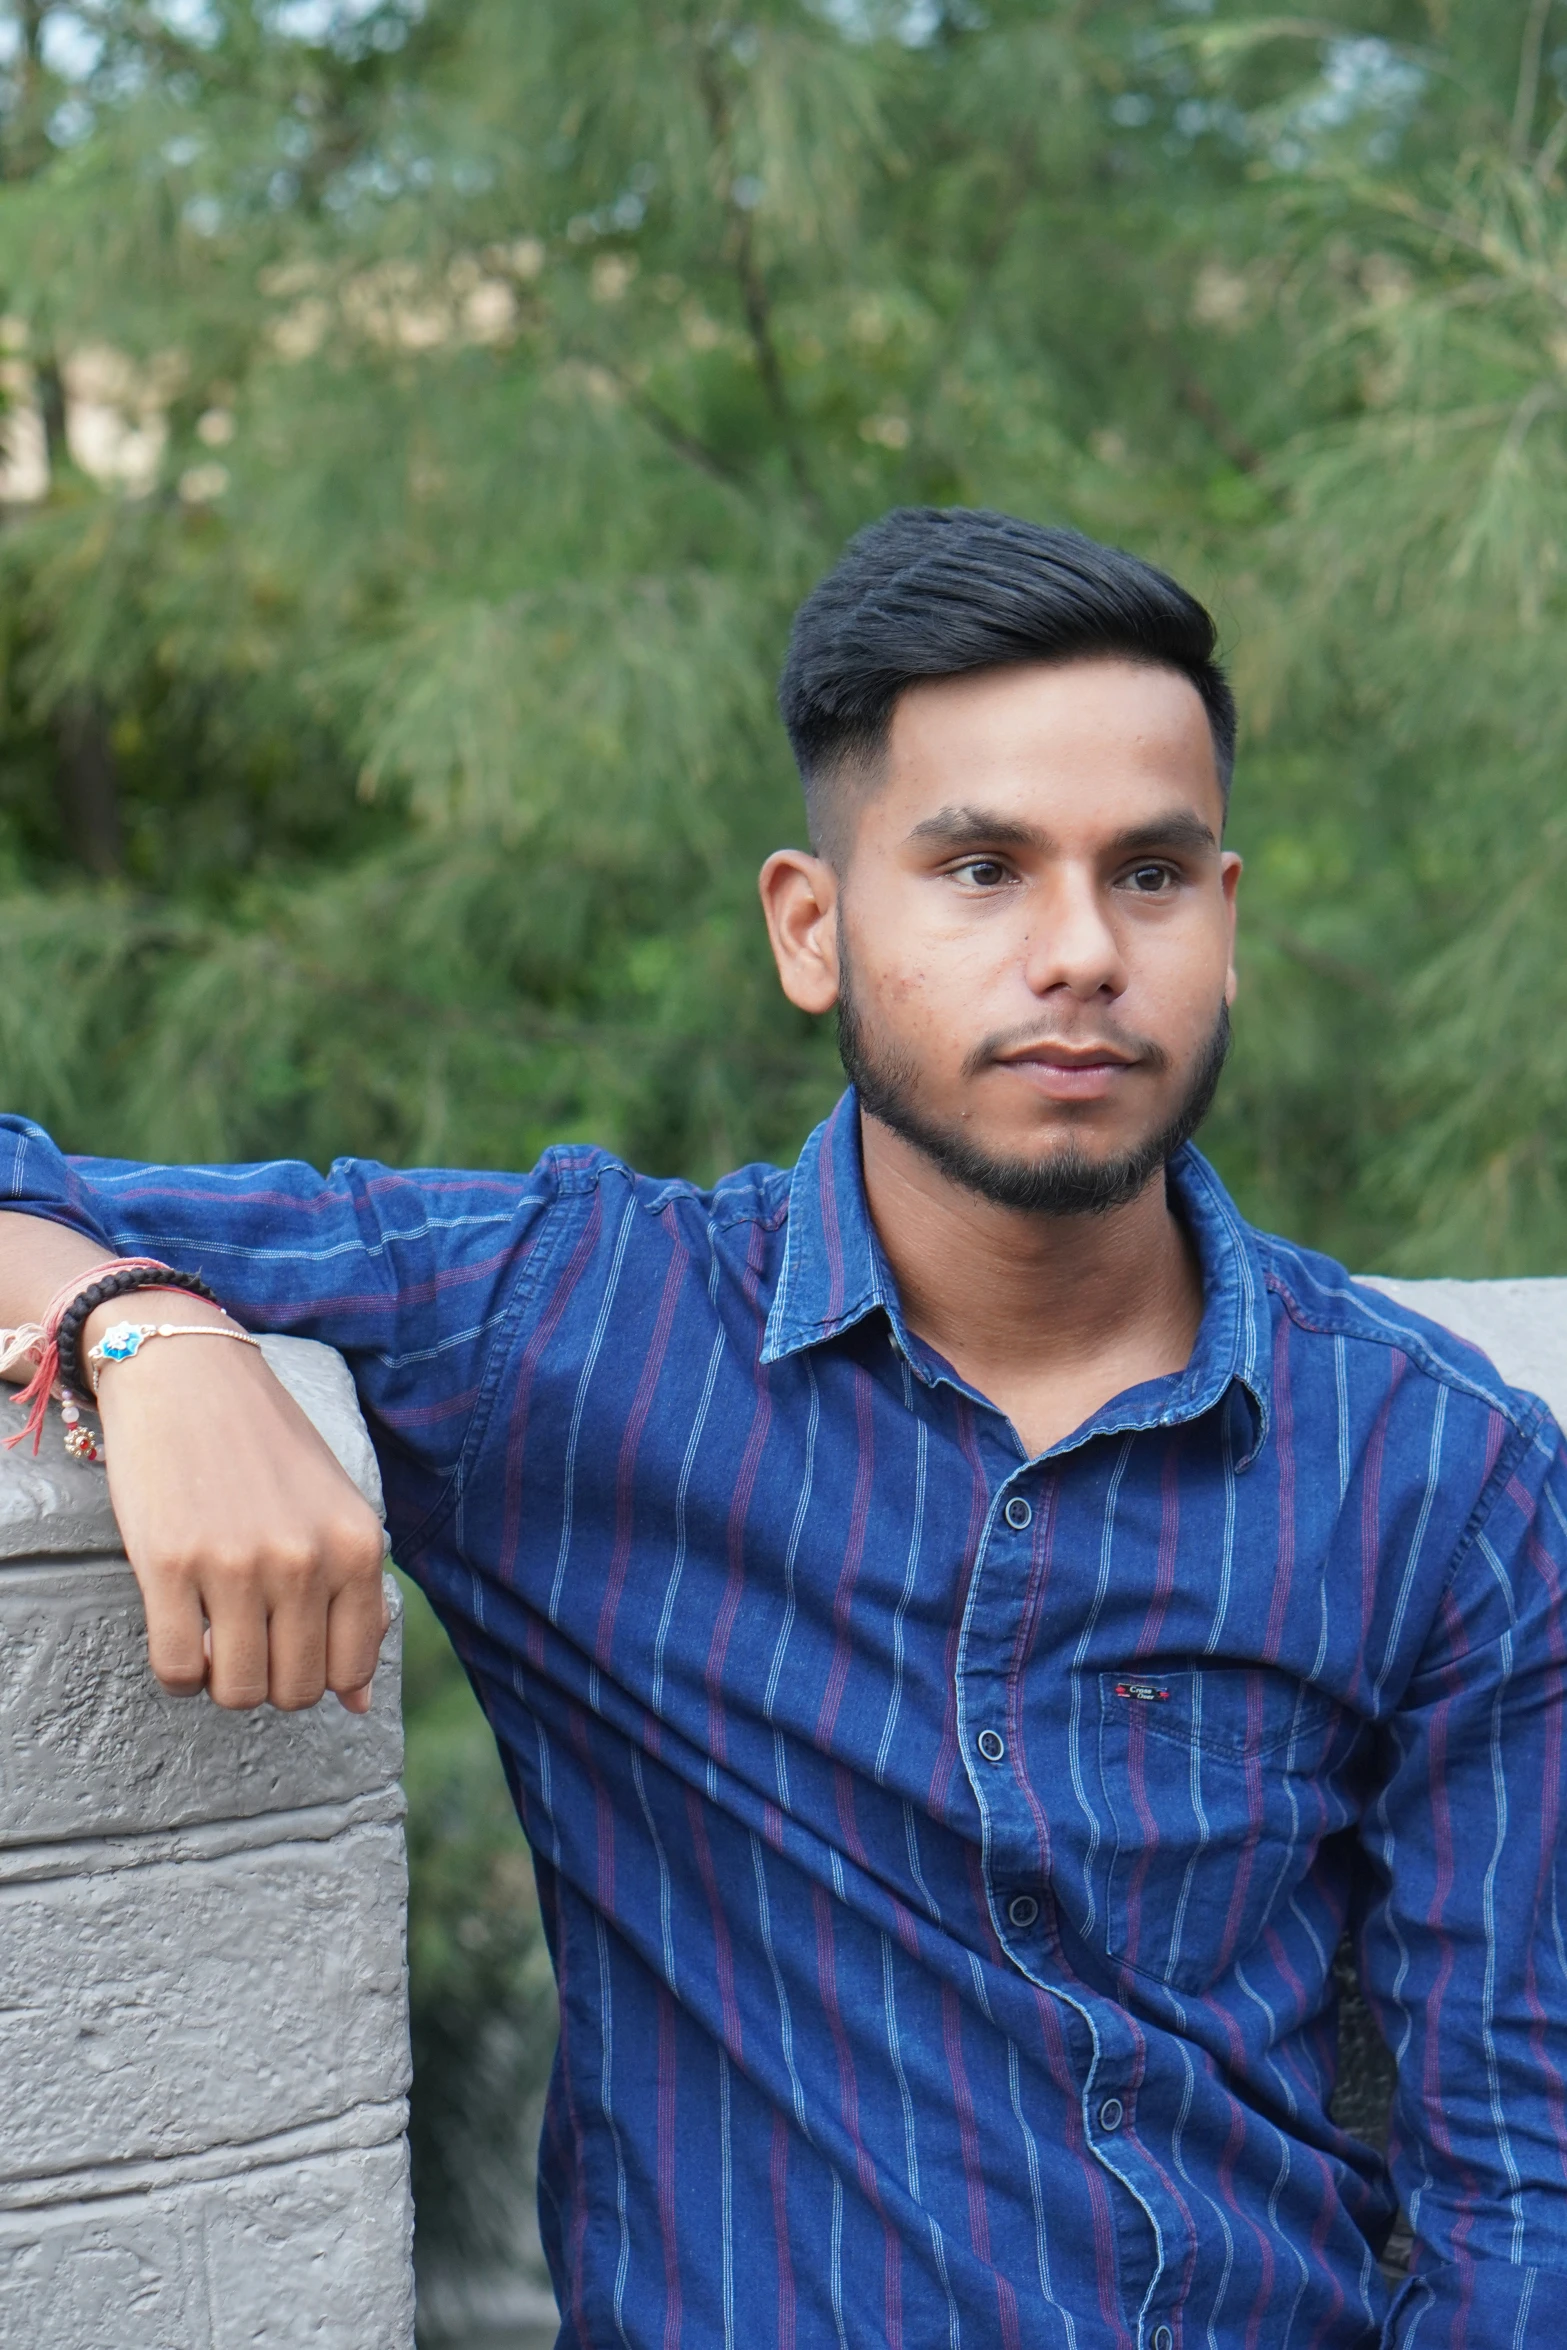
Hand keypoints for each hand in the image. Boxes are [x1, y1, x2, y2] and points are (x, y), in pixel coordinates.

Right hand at [89, 1306, 388, 1711]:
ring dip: (222, 1681)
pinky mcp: (170, 1562)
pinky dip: (178, 1672)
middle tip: (247, 1640)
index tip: (291, 1646)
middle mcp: (306, 1558)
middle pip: (295, 1691)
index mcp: (358, 1545)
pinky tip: (179, 1629)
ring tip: (214, 1635)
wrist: (187, 1373)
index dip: (319, 1677)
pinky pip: (178, 1669)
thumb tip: (359, 1707)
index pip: (352, 1669)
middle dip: (270, 1681)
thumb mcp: (334, 1510)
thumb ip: (355, 1600)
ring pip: (237, 1691)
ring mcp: (238, 1562)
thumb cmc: (265, 1446)